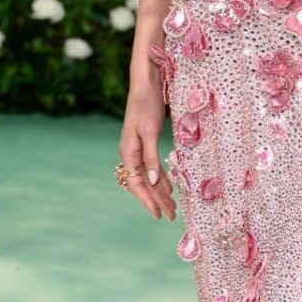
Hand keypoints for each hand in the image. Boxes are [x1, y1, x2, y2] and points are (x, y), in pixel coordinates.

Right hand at [118, 66, 175, 219]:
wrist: (146, 85)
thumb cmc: (146, 105)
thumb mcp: (149, 132)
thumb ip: (151, 156)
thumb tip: (152, 181)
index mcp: (128, 152)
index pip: (135, 183)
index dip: (147, 200)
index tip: (158, 215)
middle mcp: (131, 153)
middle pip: (143, 183)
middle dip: (157, 200)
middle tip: (171, 216)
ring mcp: (138, 149)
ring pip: (149, 177)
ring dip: (160, 192)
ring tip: (173, 208)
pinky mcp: (146, 144)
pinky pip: (152, 167)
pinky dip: (161, 179)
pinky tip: (170, 188)